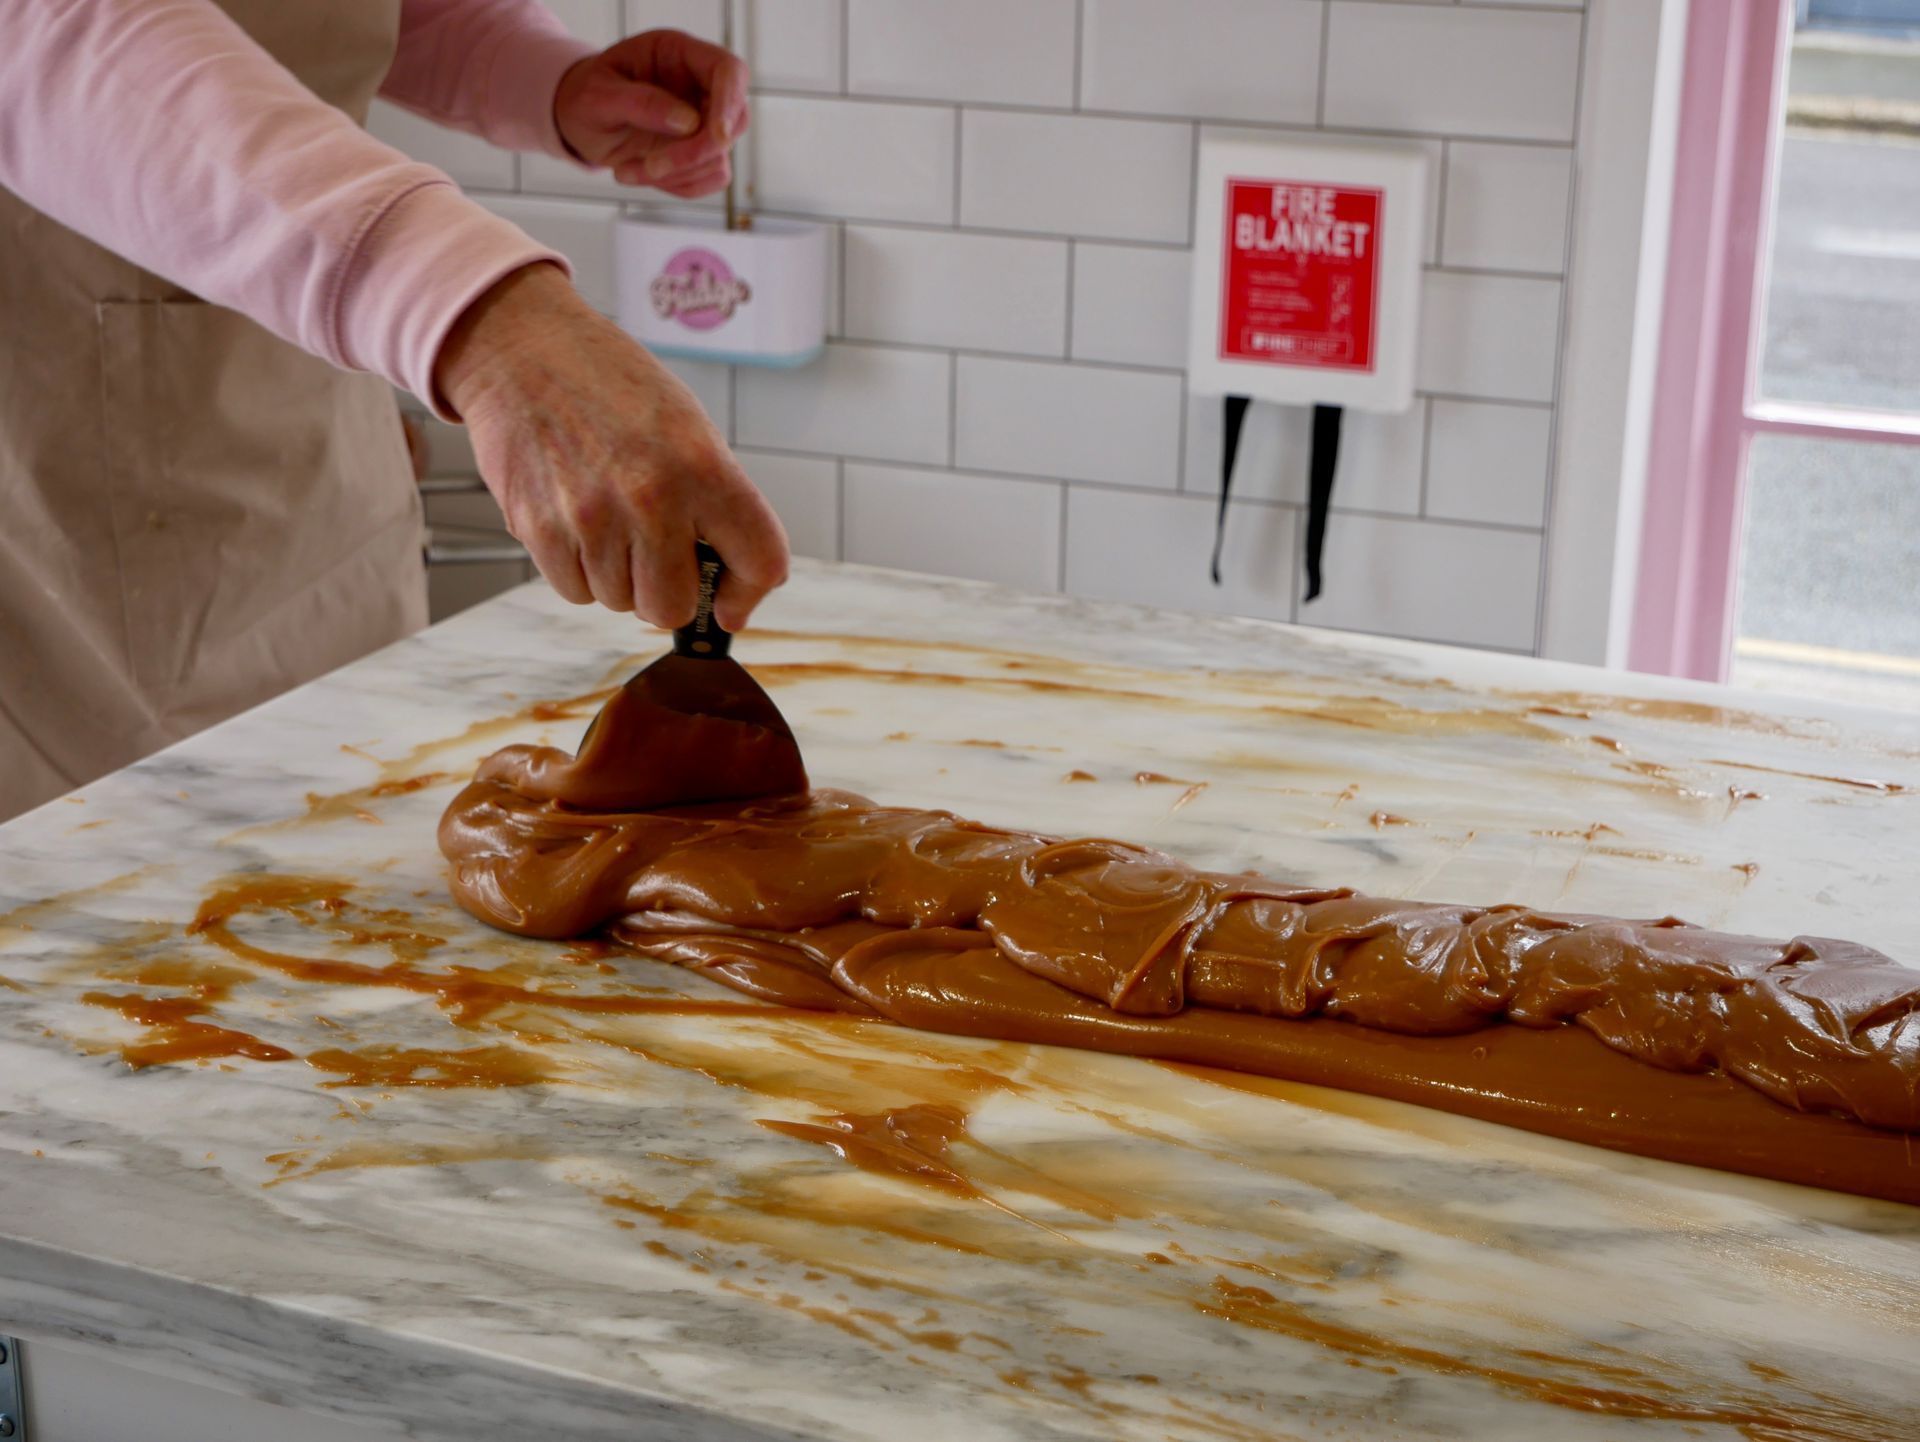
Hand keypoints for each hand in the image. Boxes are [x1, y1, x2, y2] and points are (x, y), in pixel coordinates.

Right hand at [433, 264, 788, 629]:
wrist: (523, 349)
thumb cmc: (611, 385)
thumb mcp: (689, 426)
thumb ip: (716, 501)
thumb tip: (729, 583)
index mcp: (704, 466)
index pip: (760, 561)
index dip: (748, 592)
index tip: (732, 602)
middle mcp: (650, 498)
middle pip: (672, 607)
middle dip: (668, 592)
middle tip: (657, 557)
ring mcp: (590, 519)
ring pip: (619, 602)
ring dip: (619, 578)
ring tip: (609, 520)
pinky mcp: (539, 529)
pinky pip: (574, 590)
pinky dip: (579, 571)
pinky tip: (578, 523)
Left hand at [552, 29, 750, 197]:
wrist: (580, 120)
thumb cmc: (585, 97)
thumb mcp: (597, 96)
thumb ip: (640, 103)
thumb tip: (688, 122)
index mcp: (678, 55)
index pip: (728, 71)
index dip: (730, 103)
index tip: (716, 137)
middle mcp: (699, 86)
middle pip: (733, 122)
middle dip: (695, 153)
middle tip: (651, 167)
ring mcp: (704, 121)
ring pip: (719, 158)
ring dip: (676, 175)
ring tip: (628, 170)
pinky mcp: (700, 153)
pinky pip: (709, 179)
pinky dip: (677, 186)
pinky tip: (642, 174)